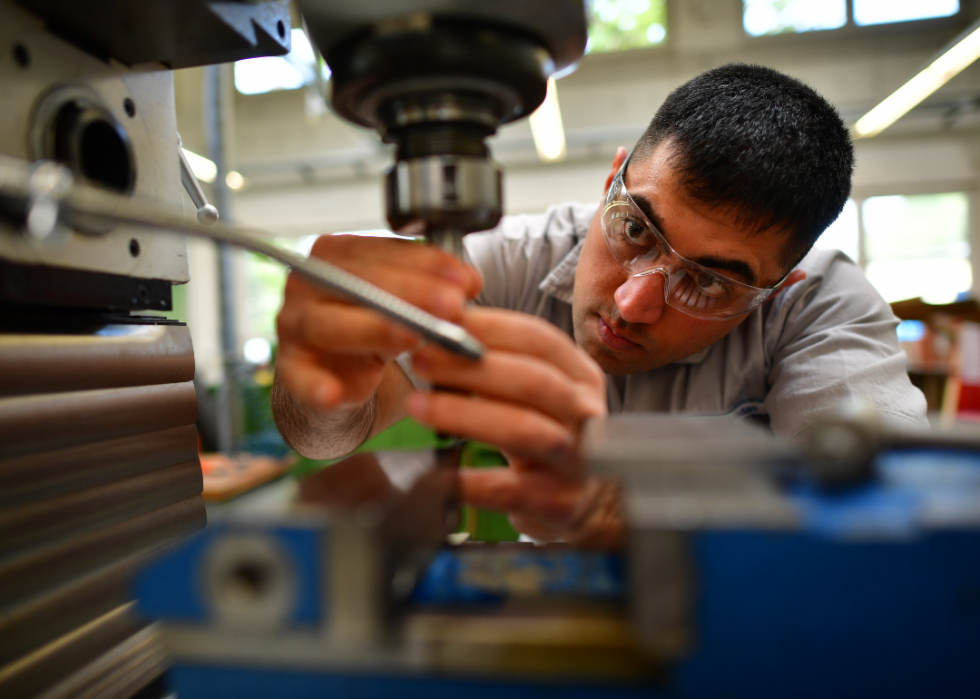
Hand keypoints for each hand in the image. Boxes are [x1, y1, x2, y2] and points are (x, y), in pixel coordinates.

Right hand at [276, 232, 480, 411]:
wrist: (337, 368)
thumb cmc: (373, 323)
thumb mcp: (405, 303)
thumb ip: (432, 289)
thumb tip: (469, 282)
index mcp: (338, 255)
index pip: (383, 250)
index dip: (427, 264)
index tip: (465, 280)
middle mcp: (310, 282)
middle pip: (358, 282)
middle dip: (410, 293)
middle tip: (452, 306)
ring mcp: (294, 323)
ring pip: (329, 324)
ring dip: (374, 330)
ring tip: (411, 336)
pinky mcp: (290, 366)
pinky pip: (299, 377)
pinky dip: (315, 387)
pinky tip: (334, 394)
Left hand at [405, 307, 618, 544]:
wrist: (574, 500)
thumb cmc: (541, 432)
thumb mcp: (530, 390)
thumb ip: (496, 359)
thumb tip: (444, 324)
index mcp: (580, 375)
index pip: (540, 339)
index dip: (491, 327)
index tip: (444, 321)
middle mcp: (585, 413)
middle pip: (532, 380)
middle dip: (471, 367)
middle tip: (421, 360)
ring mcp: (577, 459)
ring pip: (523, 430)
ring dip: (464, 414)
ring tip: (417, 406)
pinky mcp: (558, 502)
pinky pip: (509, 489)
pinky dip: (471, 481)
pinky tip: (439, 473)